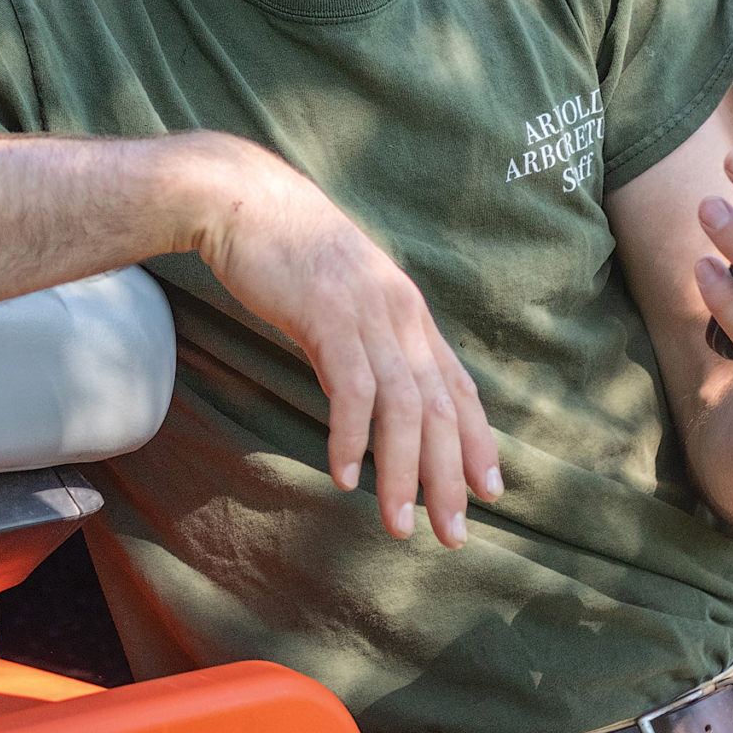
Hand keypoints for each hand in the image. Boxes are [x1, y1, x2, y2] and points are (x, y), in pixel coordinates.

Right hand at [184, 134, 500, 546]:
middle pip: (439, 408)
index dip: (477, 441)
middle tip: (454, 534)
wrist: (242, 199)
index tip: (490, 491)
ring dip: (404, 474)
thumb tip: (372, 386)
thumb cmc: (285, 248)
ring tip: (399, 525)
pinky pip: (351, 390)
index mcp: (407, 309)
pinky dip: (352, 438)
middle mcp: (399, 313)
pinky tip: (345, 476)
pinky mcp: (327, 315)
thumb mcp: (343, 292)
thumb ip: (367, 335)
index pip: (456, 386)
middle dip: (450, 478)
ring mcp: (366, 314)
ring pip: (403, 409)